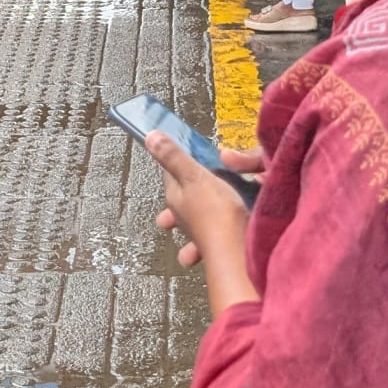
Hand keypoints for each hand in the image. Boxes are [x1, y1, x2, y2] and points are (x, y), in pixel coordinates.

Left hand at [144, 132, 257, 314]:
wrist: (237, 250)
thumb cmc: (215, 213)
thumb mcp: (194, 176)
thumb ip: (173, 157)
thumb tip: (150, 137)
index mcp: (175, 198)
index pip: (170, 174)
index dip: (174, 162)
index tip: (179, 153)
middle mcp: (185, 216)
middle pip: (181, 200)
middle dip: (181, 196)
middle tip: (179, 194)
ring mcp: (202, 230)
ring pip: (197, 218)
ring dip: (198, 216)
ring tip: (201, 213)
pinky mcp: (222, 238)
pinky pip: (219, 229)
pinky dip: (221, 225)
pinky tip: (231, 221)